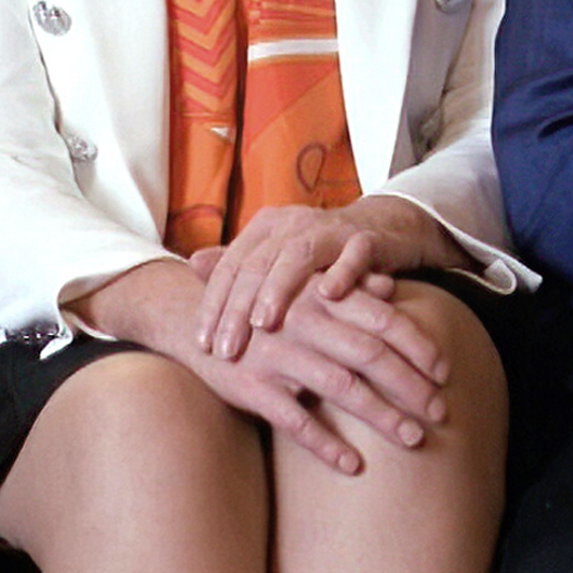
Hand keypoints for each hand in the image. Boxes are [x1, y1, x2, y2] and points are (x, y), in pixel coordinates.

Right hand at [72, 261, 449, 474]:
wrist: (192, 317)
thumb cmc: (263, 306)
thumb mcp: (302, 291)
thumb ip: (346, 288)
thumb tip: (389, 286)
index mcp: (322, 298)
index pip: (382, 320)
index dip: (418, 345)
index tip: (445, 371)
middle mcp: (305, 324)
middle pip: (372, 356)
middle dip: (412, 386)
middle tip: (441, 412)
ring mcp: (279, 356)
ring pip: (342, 389)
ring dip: (382, 416)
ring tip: (413, 439)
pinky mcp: (253, 388)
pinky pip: (296, 422)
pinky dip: (327, 446)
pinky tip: (354, 466)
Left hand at [192, 196, 467, 361]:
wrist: (380, 230)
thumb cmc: (321, 256)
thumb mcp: (276, 258)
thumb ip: (239, 262)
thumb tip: (192, 264)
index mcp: (266, 228)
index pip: (231, 266)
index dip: (213, 304)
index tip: (203, 344)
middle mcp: (293, 223)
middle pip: (257, 265)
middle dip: (238, 309)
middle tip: (226, 349)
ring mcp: (330, 229)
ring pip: (297, 257)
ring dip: (279, 290)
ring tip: (263, 325)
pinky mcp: (366, 239)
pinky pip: (353, 255)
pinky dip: (342, 273)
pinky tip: (328, 296)